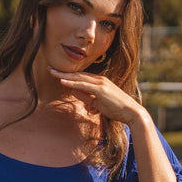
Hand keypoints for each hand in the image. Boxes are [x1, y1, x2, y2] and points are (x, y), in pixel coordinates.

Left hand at [50, 67, 176, 181]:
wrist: (131, 112)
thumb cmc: (116, 109)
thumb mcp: (96, 104)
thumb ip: (85, 97)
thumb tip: (72, 91)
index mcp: (99, 82)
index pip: (80, 77)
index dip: (68, 75)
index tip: (56, 73)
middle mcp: (99, 80)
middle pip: (77, 74)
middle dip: (63, 71)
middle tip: (49, 68)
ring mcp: (100, 83)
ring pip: (79, 77)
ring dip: (64, 74)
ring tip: (52, 72)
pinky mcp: (101, 89)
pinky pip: (83, 84)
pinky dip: (72, 82)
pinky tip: (62, 81)